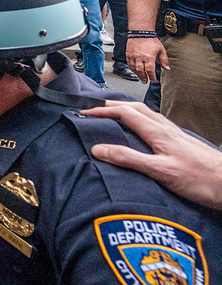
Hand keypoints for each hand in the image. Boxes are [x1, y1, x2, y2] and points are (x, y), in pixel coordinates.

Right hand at [83, 101, 221, 209]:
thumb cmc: (200, 179)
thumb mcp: (160, 171)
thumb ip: (129, 159)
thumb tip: (100, 149)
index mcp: (157, 132)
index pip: (124, 113)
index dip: (102, 111)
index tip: (84, 112)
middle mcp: (165, 128)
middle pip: (134, 108)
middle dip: (111, 106)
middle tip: (93, 108)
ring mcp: (173, 134)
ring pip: (144, 113)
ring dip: (125, 109)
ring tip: (111, 113)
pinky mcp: (179, 141)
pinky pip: (154, 122)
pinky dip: (139, 119)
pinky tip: (140, 129)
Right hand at [127, 36, 167, 82]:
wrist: (140, 32)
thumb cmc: (150, 40)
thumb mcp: (161, 49)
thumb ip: (164, 60)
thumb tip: (167, 68)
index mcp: (149, 57)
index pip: (150, 70)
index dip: (152, 77)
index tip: (153, 80)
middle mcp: (140, 58)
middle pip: (141, 71)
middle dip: (144, 77)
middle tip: (145, 81)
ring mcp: (133, 56)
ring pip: (134, 68)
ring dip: (137, 74)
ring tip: (140, 77)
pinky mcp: (128, 54)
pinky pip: (129, 64)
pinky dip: (132, 68)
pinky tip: (135, 70)